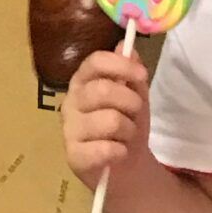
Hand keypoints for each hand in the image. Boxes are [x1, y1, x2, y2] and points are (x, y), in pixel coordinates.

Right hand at [63, 46, 153, 192]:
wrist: (125, 167)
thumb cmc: (127, 125)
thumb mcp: (135, 95)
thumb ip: (130, 72)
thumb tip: (126, 45)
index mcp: (83, 81)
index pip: (95, 62)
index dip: (120, 65)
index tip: (143, 74)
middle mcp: (70, 101)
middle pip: (102, 90)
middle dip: (130, 101)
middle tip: (136, 112)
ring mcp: (69, 129)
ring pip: (110, 120)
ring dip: (129, 129)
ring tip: (126, 135)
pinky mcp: (73, 156)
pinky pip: (104, 149)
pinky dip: (120, 151)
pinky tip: (119, 152)